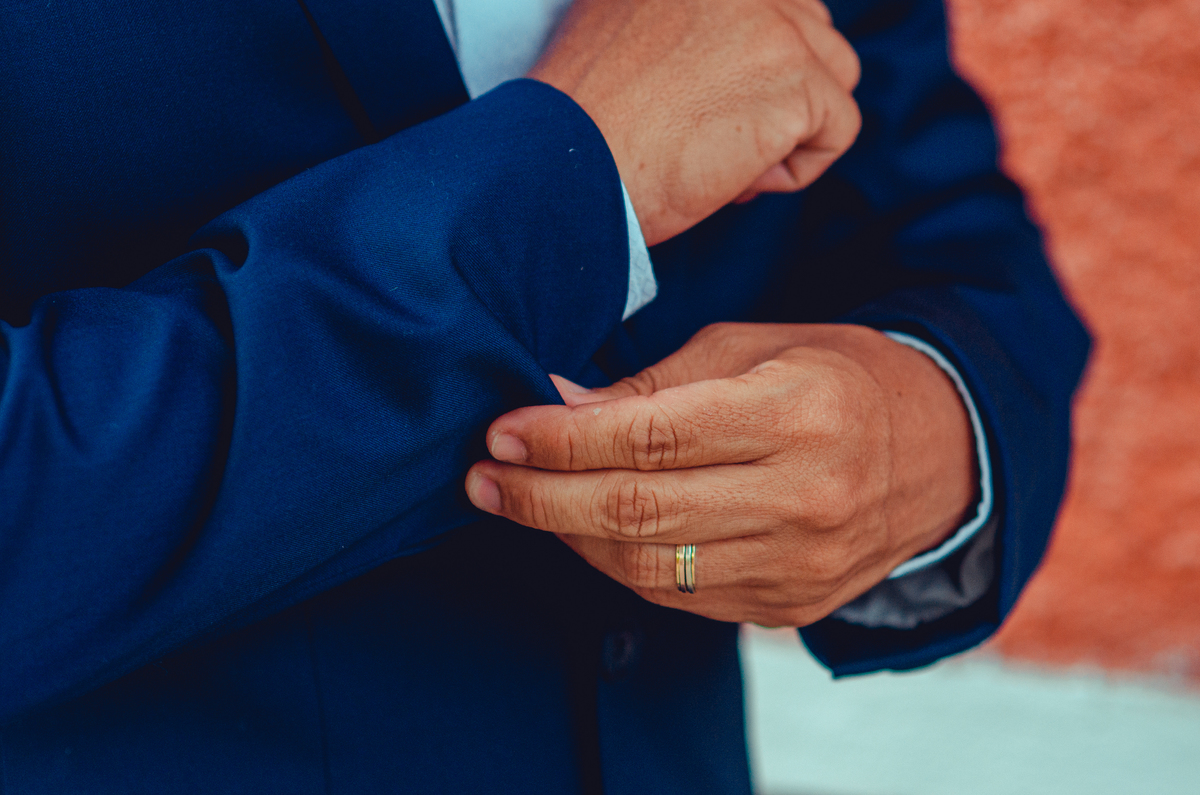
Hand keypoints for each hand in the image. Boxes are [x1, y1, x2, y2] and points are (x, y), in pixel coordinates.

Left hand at [465, 323, 976, 625]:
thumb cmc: (835, 376)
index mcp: (799, 415)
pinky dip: (620, 565)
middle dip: (542, 497)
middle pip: (640, 513)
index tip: (504, 430)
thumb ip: (653, 383)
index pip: (651, 437)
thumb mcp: (752, 348)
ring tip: (524, 501)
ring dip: (569, 535)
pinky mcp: (791, 605)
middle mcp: (805, 499)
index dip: (563, 440)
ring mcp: (801, 565)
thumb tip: (555, 401)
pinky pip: (679, 598)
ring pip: (649, 569)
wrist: (938, 452)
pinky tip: (586, 531)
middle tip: (484, 478)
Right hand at [528, 0, 860, 244]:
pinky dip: (794, 171)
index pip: (772, 8)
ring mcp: (775, 23)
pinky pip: (838, 131)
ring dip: (788, 130)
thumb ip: (685, 18)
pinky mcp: (797, 80)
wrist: (561, 168)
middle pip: (812, 35)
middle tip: (706, 138)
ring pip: (833, 79)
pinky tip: (733, 179)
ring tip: (719, 158)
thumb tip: (733, 54)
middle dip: (776, 95)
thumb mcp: (622, 24)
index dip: (749, 66)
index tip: (702, 106)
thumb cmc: (580, 122)